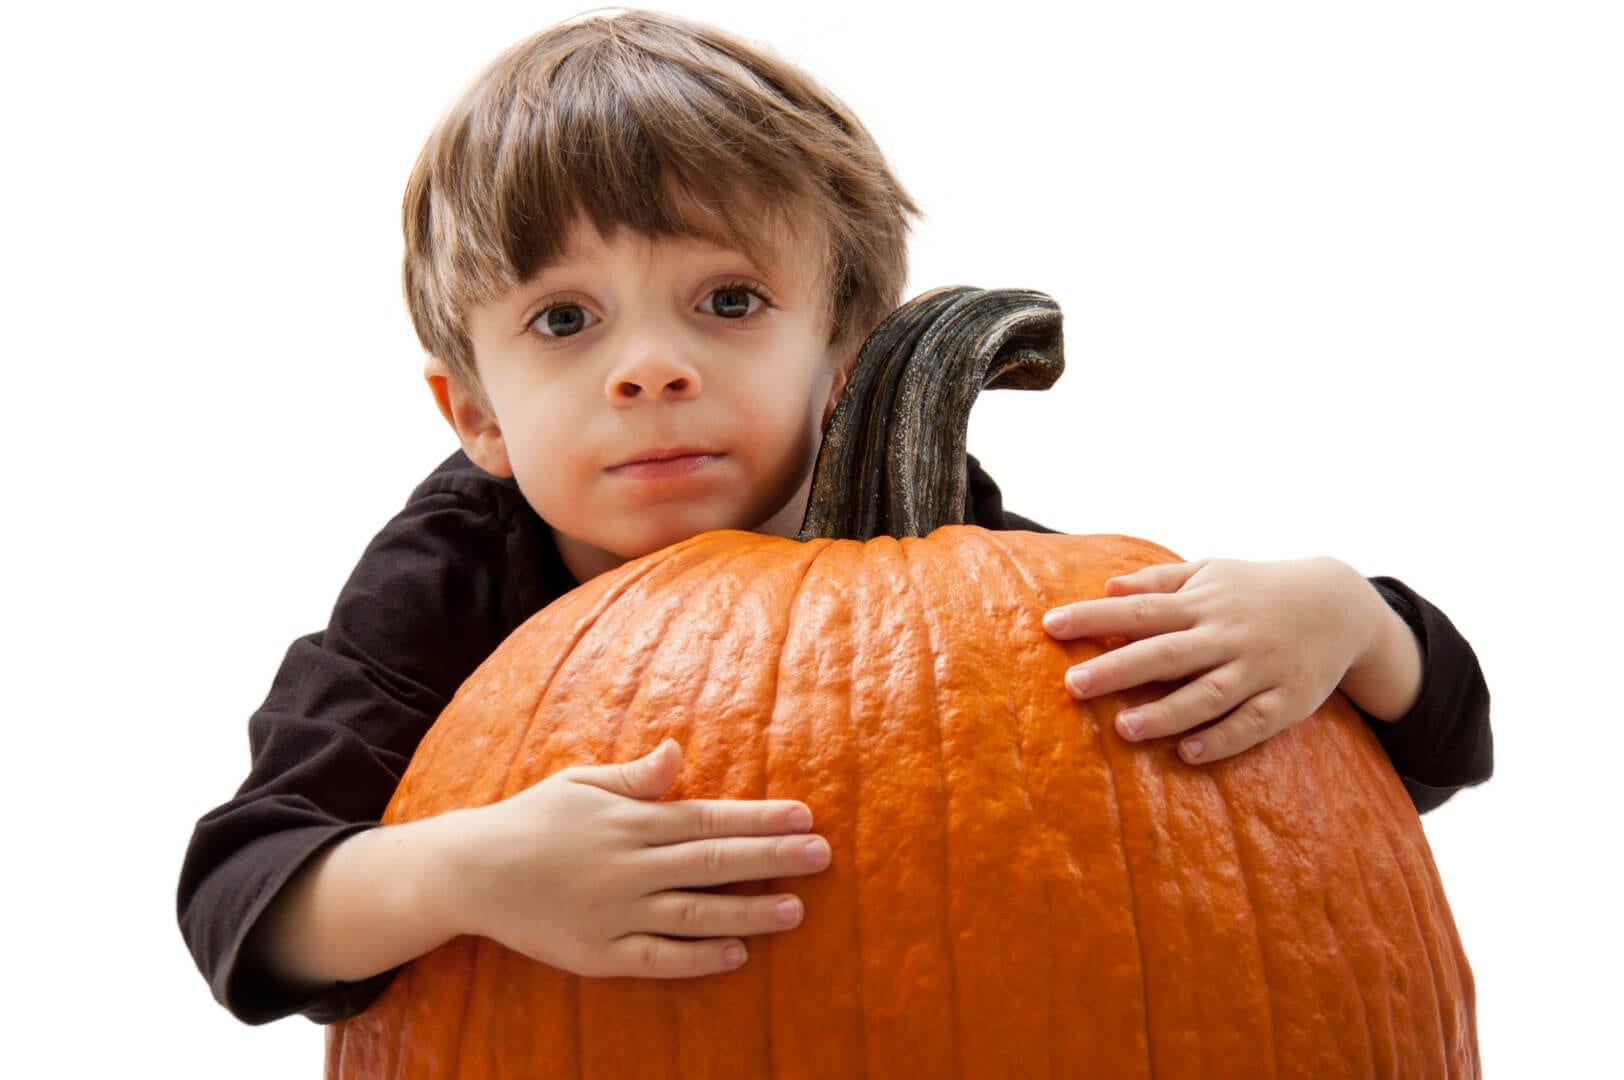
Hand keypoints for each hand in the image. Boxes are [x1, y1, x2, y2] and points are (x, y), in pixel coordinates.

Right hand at [442, 739, 829, 978]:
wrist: (471, 872)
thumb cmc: (532, 819)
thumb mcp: (581, 782)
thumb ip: (637, 776)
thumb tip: (679, 751)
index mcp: (630, 821)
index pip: (708, 818)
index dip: (758, 818)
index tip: (804, 815)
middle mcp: (630, 867)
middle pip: (713, 862)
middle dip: (772, 858)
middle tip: (821, 856)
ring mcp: (617, 913)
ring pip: (696, 913)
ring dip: (749, 911)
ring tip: (796, 910)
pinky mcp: (600, 953)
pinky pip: (659, 958)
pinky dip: (699, 957)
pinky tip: (737, 954)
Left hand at [1042, 556, 1382, 763]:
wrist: (1340, 605)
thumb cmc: (1257, 589)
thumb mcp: (1211, 572)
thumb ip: (1159, 581)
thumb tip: (1108, 587)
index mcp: (1202, 603)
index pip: (1139, 609)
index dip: (1094, 617)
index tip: (1050, 625)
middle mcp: (1227, 635)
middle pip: (1167, 654)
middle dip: (1119, 669)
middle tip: (1073, 684)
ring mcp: (1259, 669)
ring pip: (1209, 693)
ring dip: (1168, 712)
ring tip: (1125, 728)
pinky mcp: (1287, 701)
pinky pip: (1253, 723)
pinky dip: (1223, 739)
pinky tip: (1189, 753)